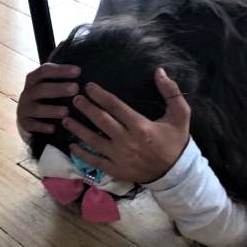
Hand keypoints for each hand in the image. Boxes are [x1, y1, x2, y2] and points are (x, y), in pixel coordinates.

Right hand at [17, 63, 79, 133]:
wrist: (27, 113)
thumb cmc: (45, 96)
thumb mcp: (48, 83)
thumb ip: (61, 78)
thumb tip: (86, 75)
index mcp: (33, 79)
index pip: (45, 70)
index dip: (61, 70)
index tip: (78, 71)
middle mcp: (27, 92)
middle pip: (41, 88)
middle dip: (58, 88)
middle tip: (75, 89)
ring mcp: (24, 108)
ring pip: (36, 108)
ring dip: (51, 110)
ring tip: (66, 112)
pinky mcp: (25, 122)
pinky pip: (32, 125)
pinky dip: (42, 126)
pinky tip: (53, 128)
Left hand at [63, 68, 190, 183]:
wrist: (177, 174)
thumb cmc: (176, 142)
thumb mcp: (181, 115)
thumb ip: (171, 92)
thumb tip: (159, 71)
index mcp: (140, 125)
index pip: (114, 106)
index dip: (99, 95)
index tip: (88, 87)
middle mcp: (126, 140)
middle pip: (100, 120)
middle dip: (85, 108)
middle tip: (74, 99)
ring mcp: (119, 156)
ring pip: (92, 140)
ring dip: (77, 128)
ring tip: (65, 119)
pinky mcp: (115, 170)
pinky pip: (94, 161)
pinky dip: (81, 153)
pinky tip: (72, 145)